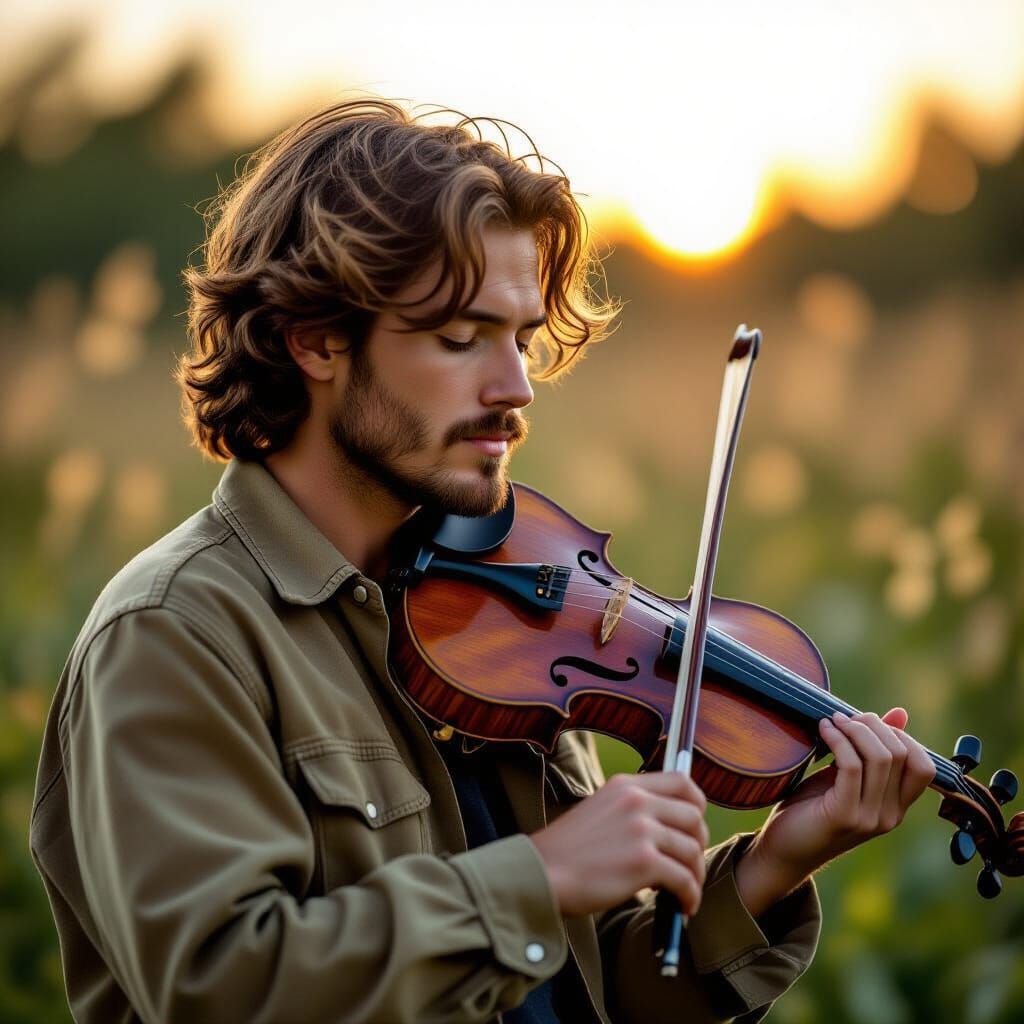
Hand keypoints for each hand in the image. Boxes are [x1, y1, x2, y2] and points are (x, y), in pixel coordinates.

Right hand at [529, 771, 709, 917]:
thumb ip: (632, 810)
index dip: (697, 805)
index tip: (694, 827)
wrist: (541, 873)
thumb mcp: (600, 810)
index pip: (682, 781)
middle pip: (694, 817)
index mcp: (626, 785)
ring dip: (695, 877)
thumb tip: (671, 828)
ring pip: (692, 850)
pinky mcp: (643, 862)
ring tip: (685, 893)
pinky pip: (684, 879)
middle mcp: (636, 801)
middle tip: (689, 866)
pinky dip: (689, 896)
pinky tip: (682, 907)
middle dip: (698, 845)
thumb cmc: (568, 851)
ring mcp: (641, 829)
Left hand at [737, 708, 936, 914]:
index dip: (901, 736)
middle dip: (873, 726)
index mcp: (896, 807)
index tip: (869, 723)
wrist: (783, 850)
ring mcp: (869, 818)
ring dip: (854, 730)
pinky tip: (823, 730)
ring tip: (832, 721)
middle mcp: (890, 816)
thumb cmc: (812, 808)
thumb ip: (871, 750)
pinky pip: (851, 766)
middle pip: (901, 755)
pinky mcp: (844, 815)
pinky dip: (838, 740)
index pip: (925, 767)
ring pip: (879, 757)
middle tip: (845, 717)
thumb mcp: (846, 776)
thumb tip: (901, 713)